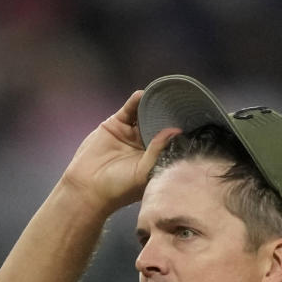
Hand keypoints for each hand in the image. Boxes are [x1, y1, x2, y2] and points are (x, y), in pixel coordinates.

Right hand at [61, 90, 179, 213]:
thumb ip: (158, 151)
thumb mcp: (143, 172)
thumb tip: (175, 130)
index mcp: (155, 158)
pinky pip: (129, 109)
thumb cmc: (119, 187)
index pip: (170, 140)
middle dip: (168, 113)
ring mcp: (131, 133)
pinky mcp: (116, 124)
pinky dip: (136, 100)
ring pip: (145, 113)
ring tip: (165, 94)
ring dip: (153, 104)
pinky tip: (144, 94)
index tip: (193, 119)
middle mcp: (144, 144)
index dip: (179, 130)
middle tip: (183, 101)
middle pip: (160, 123)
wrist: (88, 187)